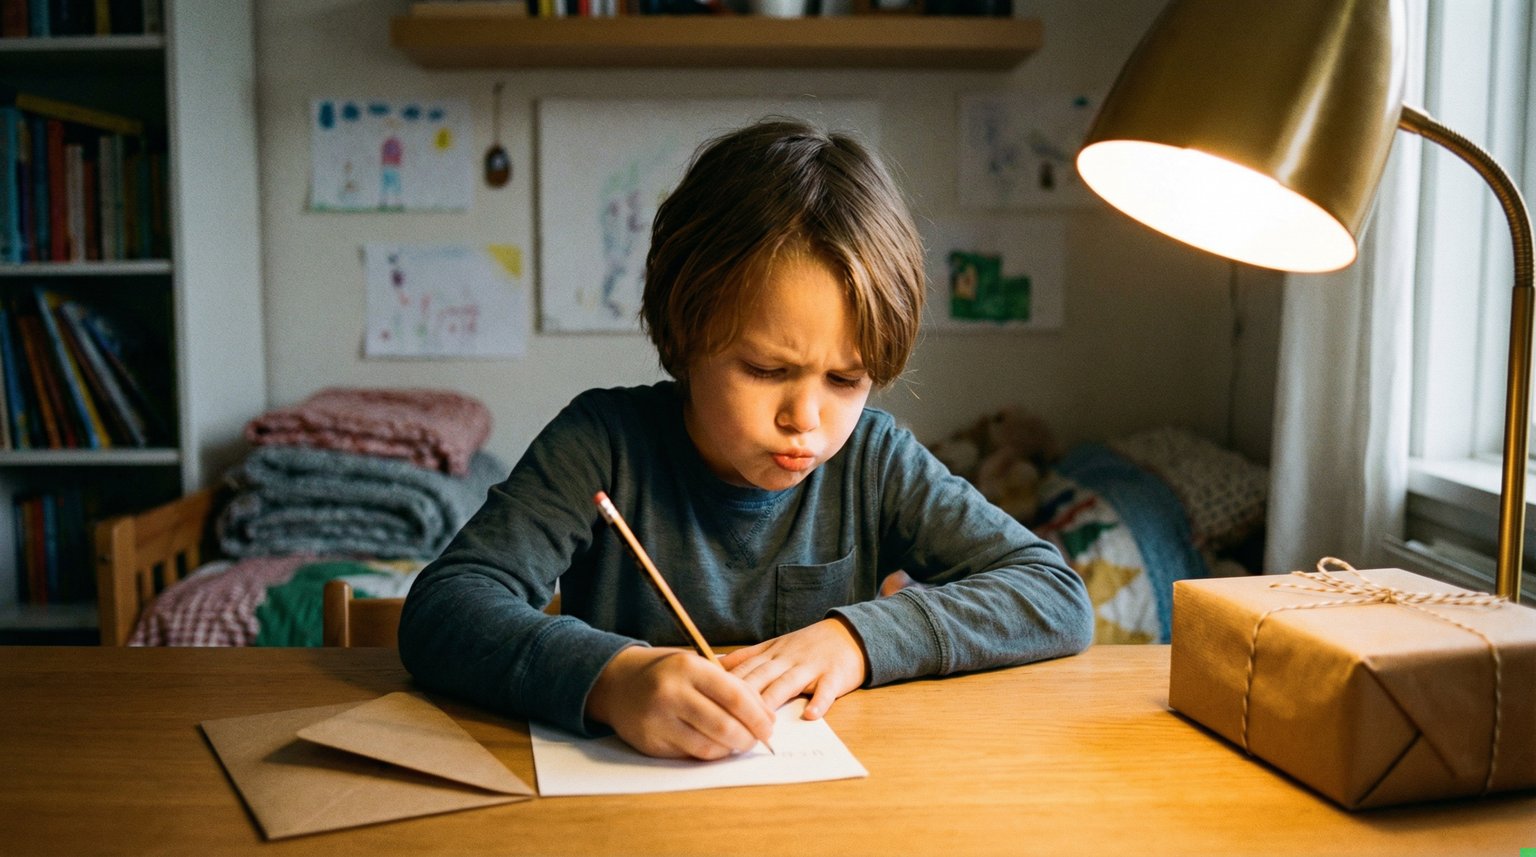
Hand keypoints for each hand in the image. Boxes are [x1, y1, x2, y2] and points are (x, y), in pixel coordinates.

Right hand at [585, 646, 776, 759]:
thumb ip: (730, 685)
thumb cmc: (666, 672)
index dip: (758, 716)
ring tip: (738, 742)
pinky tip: (716, 746)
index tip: (769, 726)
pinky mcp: (651, 742)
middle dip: (748, 738)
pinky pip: (690, 755)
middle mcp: (672, 693)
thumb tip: (765, 716)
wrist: (617, 682)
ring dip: (730, 749)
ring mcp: (659, 720)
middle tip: (757, 739)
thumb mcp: (696, 665)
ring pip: (709, 747)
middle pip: (724, 726)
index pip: (734, 697)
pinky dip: (710, 754)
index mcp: (688, 667)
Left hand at [718, 617, 867, 720]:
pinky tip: (811, 715)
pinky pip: (826, 690)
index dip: (725, 686)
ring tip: (762, 723)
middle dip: (743, 698)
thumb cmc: (808, 645)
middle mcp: (787, 660)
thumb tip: (714, 664)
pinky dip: (820, 702)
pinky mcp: (834, 675)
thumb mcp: (775, 646)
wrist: (849, 634)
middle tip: (727, 720)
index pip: (744, 670)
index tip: (707, 702)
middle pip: (761, 677)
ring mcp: (811, 667)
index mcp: (771, 654)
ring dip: (774, 701)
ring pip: (788, 684)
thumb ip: (747, 657)